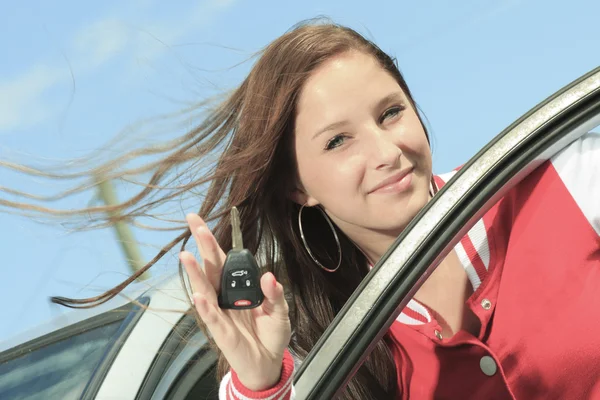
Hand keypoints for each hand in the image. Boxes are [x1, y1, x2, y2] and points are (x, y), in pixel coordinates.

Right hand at [180, 213, 291, 390]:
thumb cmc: (270, 334)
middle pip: (211, 266)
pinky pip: (211, 317)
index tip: (202, 222)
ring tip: (186, 255)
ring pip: (205, 288)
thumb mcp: (280, 311)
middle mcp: (224, 296)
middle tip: (194, 222)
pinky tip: (198, 295)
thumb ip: (275, 293)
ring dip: (195, 273)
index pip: (224, 260)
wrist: (268, 362)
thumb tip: (269, 276)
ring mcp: (220, 312)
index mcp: (238, 287)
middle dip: (203, 244)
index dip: (214, 242)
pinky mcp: (221, 332)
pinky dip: (204, 307)